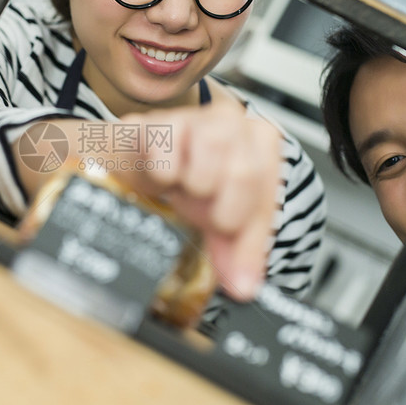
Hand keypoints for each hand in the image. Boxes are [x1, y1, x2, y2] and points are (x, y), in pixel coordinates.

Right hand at [114, 102, 281, 300]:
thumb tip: (243, 286)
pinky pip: (168, 153)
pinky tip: (161, 173)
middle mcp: (235, 124)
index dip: (250, 235)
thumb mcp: (217, 217)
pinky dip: (162, 172)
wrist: (138, 159)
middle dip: (220, 208)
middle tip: (201, 213)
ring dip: (192, 184)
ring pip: (210, 159)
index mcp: (260, 146)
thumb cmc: (184, 181)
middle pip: (244, 173)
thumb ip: (236, 251)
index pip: (268, 193)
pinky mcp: (162, 121)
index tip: (234, 265)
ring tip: (182, 187)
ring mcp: (198, 118)